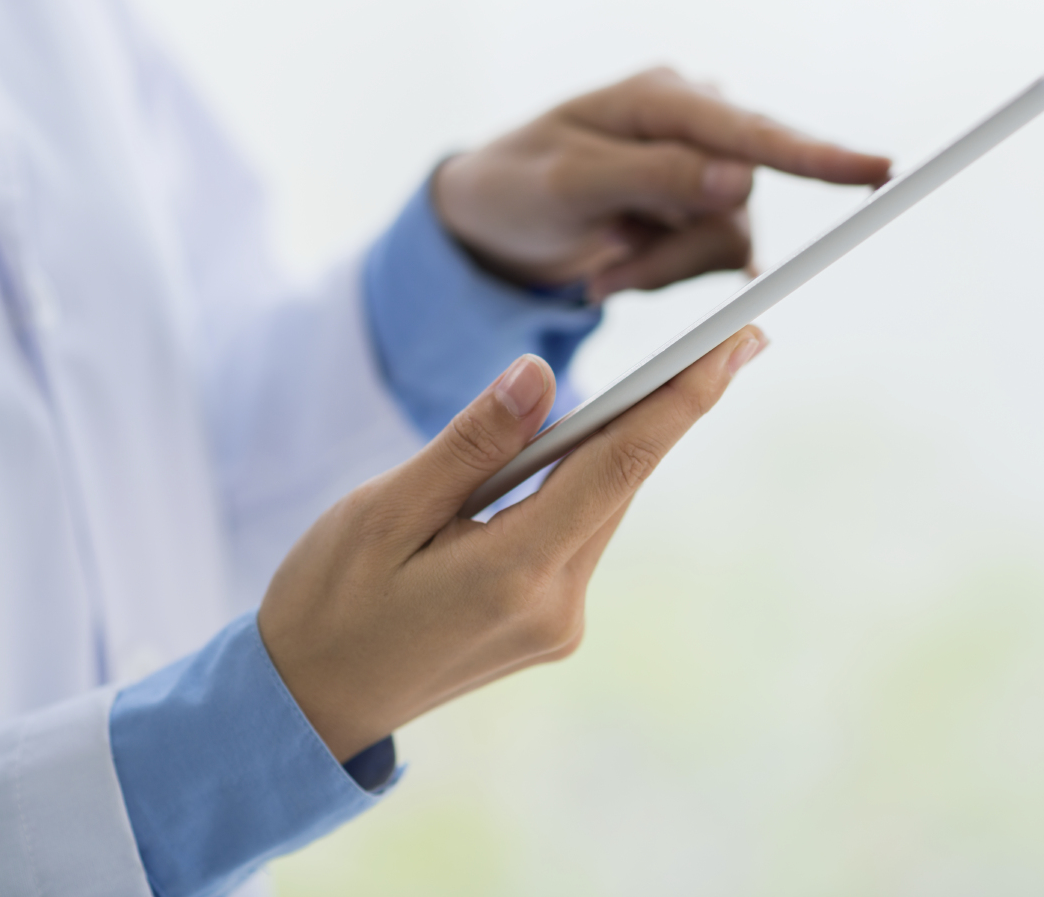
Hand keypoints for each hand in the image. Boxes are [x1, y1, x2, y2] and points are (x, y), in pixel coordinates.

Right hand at [257, 326, 768, 761]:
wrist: (305, 708)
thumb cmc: (326, 603)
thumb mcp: (381, 512)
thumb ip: (470, 444)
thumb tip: (541, 374)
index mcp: (515, 573)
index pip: (621, 463)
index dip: (685, 395)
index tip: (739, 340)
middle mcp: (556, 606)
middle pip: (623, 481)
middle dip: (671, 405)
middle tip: (729, 336)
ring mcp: (557, 625)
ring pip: (602, 507)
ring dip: (618, 445)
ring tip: (660, 375)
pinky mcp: (548, 629)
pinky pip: (577, 535)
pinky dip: (580, 486)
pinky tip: (573, 450)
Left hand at [432, 67, 890, 301]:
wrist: (490, 220)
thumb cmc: (516, 184)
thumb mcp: (567, 183)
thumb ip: (652, 177)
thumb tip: (741, 180)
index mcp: (661, 97)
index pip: (749, 131)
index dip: (816, 155)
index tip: (880, 170)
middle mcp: (695, 124)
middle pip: (738, 200)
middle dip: (673, 250)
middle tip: (605, 274)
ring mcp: (703, 171)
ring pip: (726, 241)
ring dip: (660, 270)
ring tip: (599, 270)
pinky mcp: (702, 214)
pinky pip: (713, 262)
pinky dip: (661, 276)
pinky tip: (613, 266)